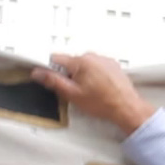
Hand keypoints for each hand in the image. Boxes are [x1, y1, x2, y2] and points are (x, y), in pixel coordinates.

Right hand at [31, 53, 157, 135]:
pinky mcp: (112, 65)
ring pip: (85, 65)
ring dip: (83, 75)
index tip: (48, 76)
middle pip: (71, 62)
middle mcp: (93, 56)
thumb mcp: (72, 94)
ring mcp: (104, 60)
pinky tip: (98, 88)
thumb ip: (53, 81)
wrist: (126, 107)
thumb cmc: (103, 103)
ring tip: (89, 91)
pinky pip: (97, 67)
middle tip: (74, 90)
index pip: (56, 58)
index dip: (49, 68)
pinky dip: (94, 75)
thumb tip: (38, 73)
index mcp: (81, 61)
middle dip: (69, 75)